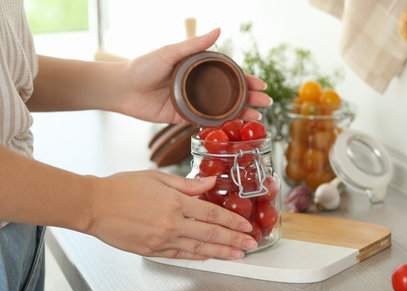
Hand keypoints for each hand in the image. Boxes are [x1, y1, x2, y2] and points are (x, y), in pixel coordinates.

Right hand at [86, 170, 256, 259]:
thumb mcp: (156, 177)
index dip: (232, 220)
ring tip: (238, 254)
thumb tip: (210, 182)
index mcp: (174, 202)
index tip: (245, 224)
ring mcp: (161, 240)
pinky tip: (209, 256)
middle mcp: (171, 223)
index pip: (212, 213)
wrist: (93, 205)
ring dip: (221, 252)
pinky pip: (180, 256)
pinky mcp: (152, 251)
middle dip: (234, 239)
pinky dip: (198, 256)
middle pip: (211, 233)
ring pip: (199, 248)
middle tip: (250, 243)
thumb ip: (187, 183)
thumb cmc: (121, 188)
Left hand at [118, 28, 270, 123]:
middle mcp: (198, 86)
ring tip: (256, 116)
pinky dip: (222, 124)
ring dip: (240, 113)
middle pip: (230, 93)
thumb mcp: (171, 52)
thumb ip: (195, 45)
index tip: (262, 83)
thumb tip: (219, 29)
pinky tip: (235, 127)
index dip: (246, 79)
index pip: (228, 74)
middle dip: (250, 97)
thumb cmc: (144, 66)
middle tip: (266, 102)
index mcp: (198, 69)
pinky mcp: (184, 117)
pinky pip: (206, 121)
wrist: (123, 88)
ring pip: (222, 109)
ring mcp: (193, 103)